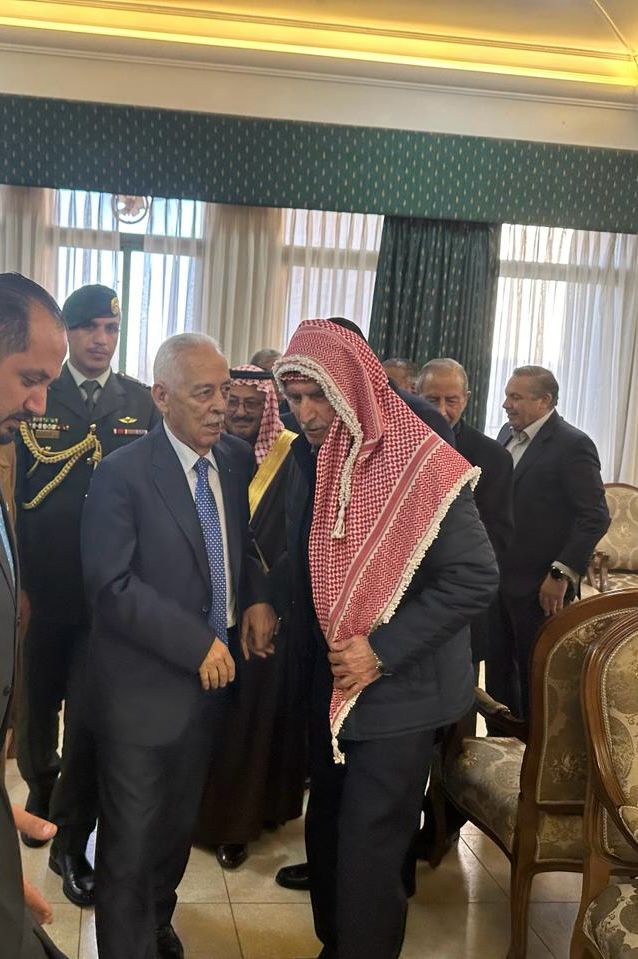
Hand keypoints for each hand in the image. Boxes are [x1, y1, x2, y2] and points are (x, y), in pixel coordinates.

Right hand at [11, 807, 56, 925]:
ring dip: (13, 904)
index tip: (48, 914)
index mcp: (2, 863)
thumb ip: (28, 823)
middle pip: (8, 899)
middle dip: (26, 908)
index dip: (36, 903)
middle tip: (42, 917)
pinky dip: (4, 894)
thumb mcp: (7, 813)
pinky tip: (11, 893)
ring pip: (1, 896)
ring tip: (29, 910)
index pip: (22, 888)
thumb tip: (52, 832)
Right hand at [199, 638, 235, 689]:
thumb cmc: (206, 638)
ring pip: (215, 678)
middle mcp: (218, 658)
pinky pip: (205, 678)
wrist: (194, 637)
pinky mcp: (201, 667)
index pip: (231, 665)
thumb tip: (224, 658)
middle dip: (224, 681)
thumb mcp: (217, 641)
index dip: (231, 674)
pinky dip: (206, 684)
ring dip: (215, 683)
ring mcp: (210, 663)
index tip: (231, 678)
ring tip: (215, 686)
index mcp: (224, 651)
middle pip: (224, 673)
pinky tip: (206, 686)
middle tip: (223, 684)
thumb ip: (221, 650)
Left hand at [240, 603, 278, 660]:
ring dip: (267, 641)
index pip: (260, 646)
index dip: (257, 650)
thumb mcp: (244, 623)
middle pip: (266, 644)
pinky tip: (271, 635)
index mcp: (259, 631)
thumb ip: (245, 636)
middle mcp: (267, 630)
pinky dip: (272, 635)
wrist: (260, 599)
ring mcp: (273, 626)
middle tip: (263, 652)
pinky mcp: (276, 622)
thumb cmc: (251, 610)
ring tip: (267, 644)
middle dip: (263, 648)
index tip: (255, 650)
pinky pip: (275, 632)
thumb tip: (246, 646)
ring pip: (270, 638)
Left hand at [327, 634, 379, 699]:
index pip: (331, 658)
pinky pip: (353, 691)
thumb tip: (331, 646)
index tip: (333, 655)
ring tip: (338, 680)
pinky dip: (347, 694)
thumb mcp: (354, 639)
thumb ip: (341, 643)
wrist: (383, 652)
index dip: (331, 656)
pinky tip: (344, 693)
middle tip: (337, 666)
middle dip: (334, 667)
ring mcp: (355, 676)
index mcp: (345, 656)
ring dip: (337, 682)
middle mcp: (349, 668)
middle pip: (334, 671)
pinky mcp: (363, 682)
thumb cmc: (369, 644)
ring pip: (341, 683)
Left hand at [539, 574, 568, 616]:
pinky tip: (560, 610)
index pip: (541, 599)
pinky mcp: (559, 596)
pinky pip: (559, 604)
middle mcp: (546, 594)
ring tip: (554, 614)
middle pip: (545, 604)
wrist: (558, 573)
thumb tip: (549, 591)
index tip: (543, 607)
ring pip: (552, 606)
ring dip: (553, 611)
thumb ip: (547, 587)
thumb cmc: (553, 576)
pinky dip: (559, 608)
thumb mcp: (547, 582)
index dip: (542, 604)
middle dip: (546, 610)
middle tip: (546, 614)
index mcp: (542, 590)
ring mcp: (553, 596)